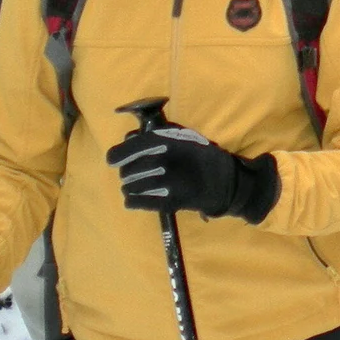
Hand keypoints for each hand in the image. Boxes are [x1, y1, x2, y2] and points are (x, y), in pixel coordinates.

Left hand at [107, 124, 279, 222]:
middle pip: (132, 169)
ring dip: (128, 187)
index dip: (120, 153)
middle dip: (126, 172)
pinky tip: (133, 199)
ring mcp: (170, 184)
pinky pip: (139, 202)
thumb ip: (161, 136)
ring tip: (132, 187)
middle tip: (128, 175)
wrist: (228, 184)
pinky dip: (132, 200)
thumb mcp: (187, 139)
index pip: (138, 146)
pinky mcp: (172, 202)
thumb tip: (129, 139)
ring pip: (132, 186)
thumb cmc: (204, 158)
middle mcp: (169, 162)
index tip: (111, 160)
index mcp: (173, 143)